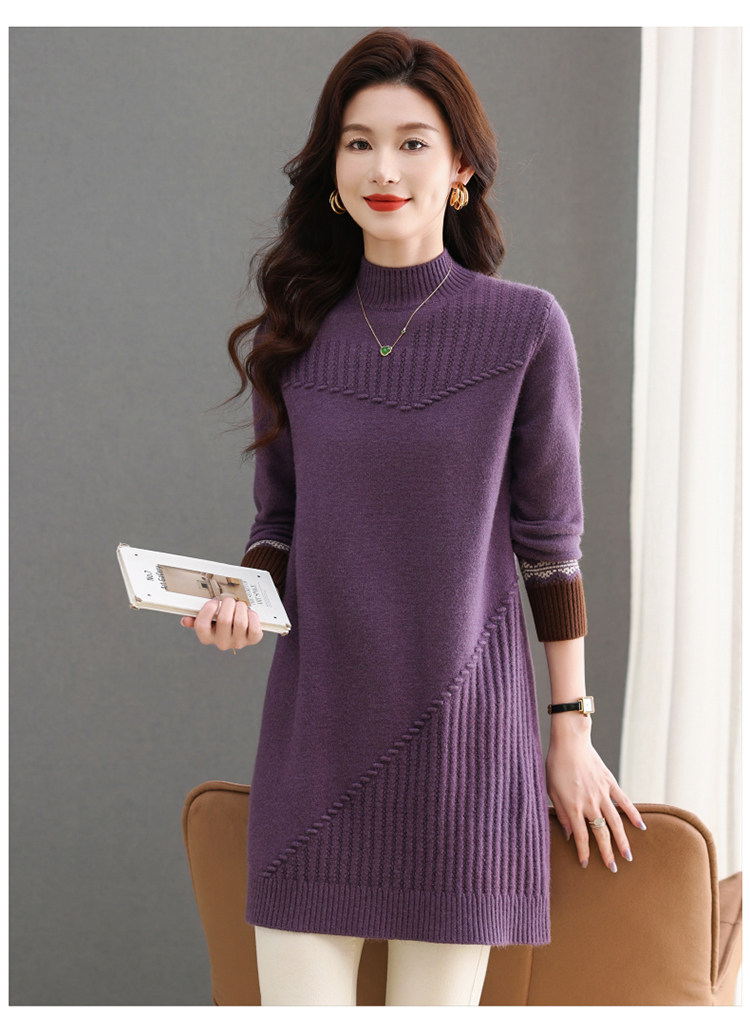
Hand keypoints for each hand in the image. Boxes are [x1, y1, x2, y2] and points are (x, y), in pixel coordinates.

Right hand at [180, 596, 262, 650]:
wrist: (241, 631)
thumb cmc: (223, 623)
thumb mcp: (209, 620)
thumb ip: (197, 618)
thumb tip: (185, 620)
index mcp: (207, 637)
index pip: (201, 625)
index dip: (208, 609)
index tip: (214, 601)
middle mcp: (222, 642)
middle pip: (224, 620)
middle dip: (228, 604)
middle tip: (229, 601)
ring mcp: (237, 642)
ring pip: (240, 622)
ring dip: (241, 608)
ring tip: (239, 606)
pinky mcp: (252, 639)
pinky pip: (254, 627)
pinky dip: (252, 616)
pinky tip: (248, 614)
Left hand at [545, 720, 645, 870]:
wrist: (569, 741)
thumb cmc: (555, 765)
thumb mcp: (551, 790)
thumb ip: (561, 814)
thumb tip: (568, 835)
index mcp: (573, 806)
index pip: (580, 836)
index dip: (584, 852)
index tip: (586, 864)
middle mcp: (589, 803)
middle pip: (601, 833)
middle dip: (607, 853)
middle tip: (613, 869)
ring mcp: (602, 793)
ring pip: (615, 822)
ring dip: (622, 840)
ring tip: (628, 856)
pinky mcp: (610, 783)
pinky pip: (624, 802)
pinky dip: (634, 814)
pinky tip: (641, 827)